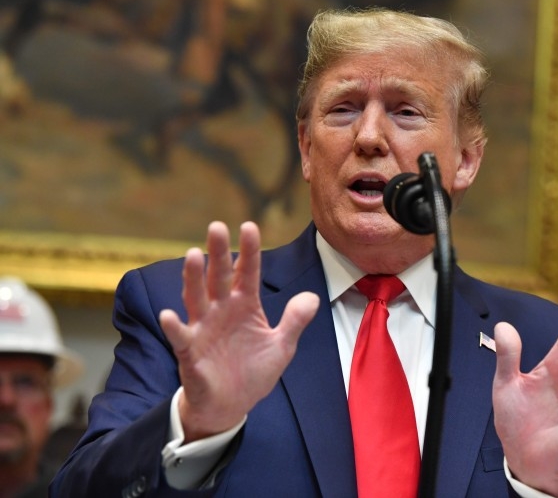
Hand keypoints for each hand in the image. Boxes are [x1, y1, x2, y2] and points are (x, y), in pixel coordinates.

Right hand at [159, 221, 318, 441]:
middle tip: (217, 226)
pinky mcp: (189, 352)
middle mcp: (221, 310)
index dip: (249, 251)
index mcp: (245, 306)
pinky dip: (173, 327)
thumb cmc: (253, 371)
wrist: (230, 406)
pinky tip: (169, 314)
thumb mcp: (282, 347)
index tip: (249, 226)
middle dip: (218, 253)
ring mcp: (203, 329)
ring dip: (193, 278)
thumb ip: (294, 321)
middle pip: (218, 277)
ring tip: (192, 255)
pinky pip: (180, 337)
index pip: (247, 273)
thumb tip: (313, 297)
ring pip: (196, 298)